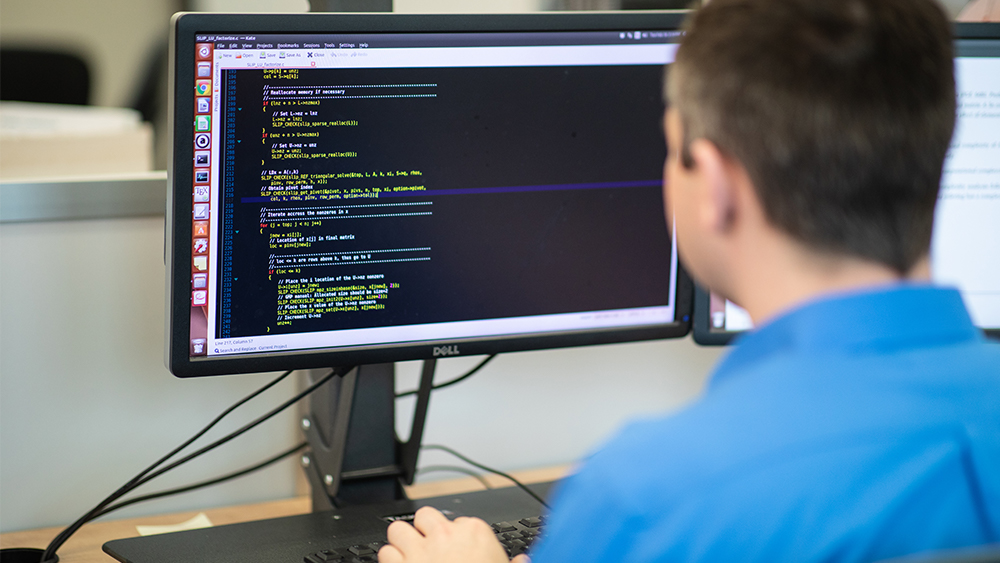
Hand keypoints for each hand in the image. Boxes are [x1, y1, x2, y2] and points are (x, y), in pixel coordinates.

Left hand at [377, 506, 529, 562]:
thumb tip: (524, 561)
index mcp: (474, 532)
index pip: (459, 521)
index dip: (455, 536)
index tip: (457, 549)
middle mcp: (444, 536)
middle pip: (424, 516)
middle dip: (423, 529)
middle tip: (428, 545)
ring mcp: (420, 550)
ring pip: (398, 530)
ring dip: (401, 542)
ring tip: (409, 553)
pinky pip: (386, 553)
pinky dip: (390, 560)